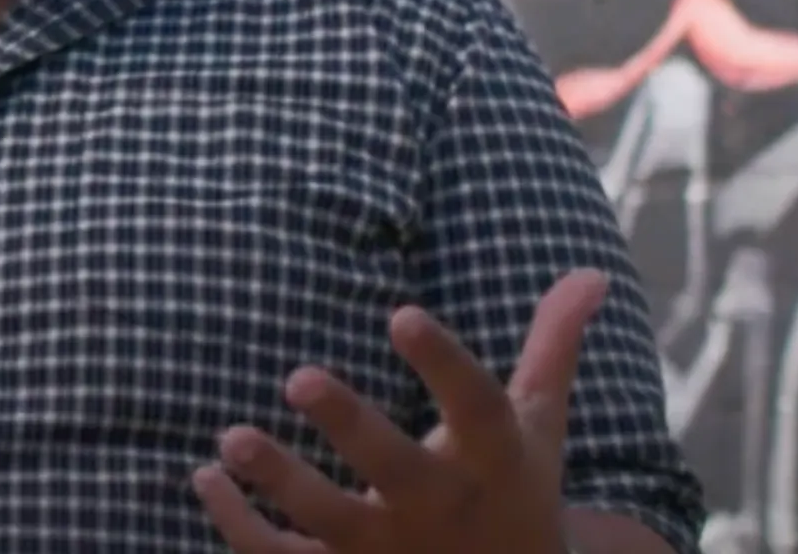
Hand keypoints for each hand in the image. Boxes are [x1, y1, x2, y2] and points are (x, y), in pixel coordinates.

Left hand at [194, 268, 607, 553]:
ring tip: (230, 440)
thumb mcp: (538, 426)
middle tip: (296, 377)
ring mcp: (391, 552)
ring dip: (280, 483)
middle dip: (350, 427)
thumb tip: (593, 272)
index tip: (402, 312)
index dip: (444, 364)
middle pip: (397, 471)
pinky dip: (240, 529)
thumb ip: (552, 348)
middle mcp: (442, 509)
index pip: (477, 408)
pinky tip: (205, 479)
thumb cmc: (512, 491)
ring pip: (332, 523)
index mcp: (494, 461)